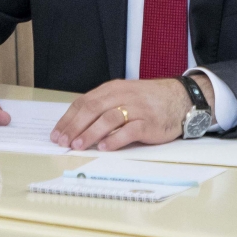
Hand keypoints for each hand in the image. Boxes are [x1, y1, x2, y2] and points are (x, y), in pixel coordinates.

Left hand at [50, 75, 203, 150]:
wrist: (180, 99)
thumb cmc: (148, 101)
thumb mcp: (123, 96)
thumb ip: (103, 106)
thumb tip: (76, 125)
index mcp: (113, 89)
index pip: (84, 102)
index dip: (68, 118)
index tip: (57, 133)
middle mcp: (123, 96)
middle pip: (93, 109)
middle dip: (75, 126)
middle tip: (62, 141)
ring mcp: (136, 108)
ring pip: (108, 118)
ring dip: (90, 132)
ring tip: (78, 145)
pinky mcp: (148, 122)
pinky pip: (129, 130)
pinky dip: (115, 139)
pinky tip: (104, 147)